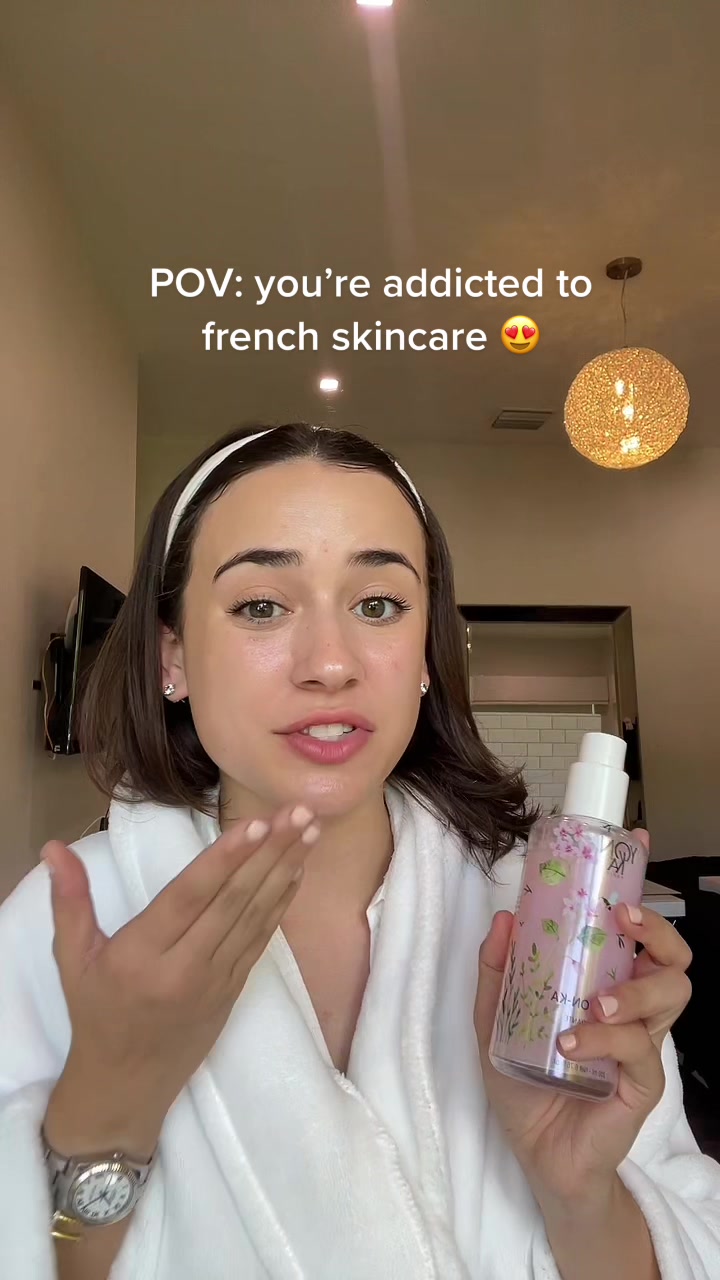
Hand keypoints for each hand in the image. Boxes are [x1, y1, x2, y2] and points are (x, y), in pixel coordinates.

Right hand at [43, 804, 318, 1154]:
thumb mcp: (73, 960)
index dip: (225, 860)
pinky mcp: (235, 988)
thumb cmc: (97, 1014)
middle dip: (270, 853)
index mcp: (142, 956)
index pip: (190, 898)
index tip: (257, 824)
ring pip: (256, 916)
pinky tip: (299, 870)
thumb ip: (69, 901)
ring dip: (286, 869)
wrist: (126, 1088)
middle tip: (300, 811)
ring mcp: (217, 980)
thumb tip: (53, 847)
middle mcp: (185, 968)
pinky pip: (262, 938)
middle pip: (234, 901)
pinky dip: (282, 902)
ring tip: (311, 829)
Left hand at [474, 831, 691, 1209]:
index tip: (638, 845)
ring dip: (635, 989)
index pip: (636, 930)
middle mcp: (633, 1008)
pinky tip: (572, 1043)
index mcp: (606, 983)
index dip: (642, 887)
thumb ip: (497, 974)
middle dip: (655, 929)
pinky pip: (640, 1052)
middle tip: (622, 918)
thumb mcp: (496, 1021)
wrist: (536, 1156)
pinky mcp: (642, 1084)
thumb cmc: (526, 1084)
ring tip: (597, 1000)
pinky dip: (605, 1041)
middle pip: (672, 957)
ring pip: (671, 997)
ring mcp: (642, 1046)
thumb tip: (503, 918)